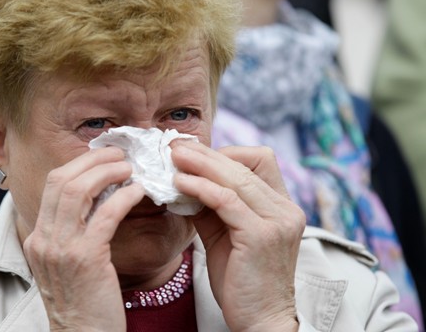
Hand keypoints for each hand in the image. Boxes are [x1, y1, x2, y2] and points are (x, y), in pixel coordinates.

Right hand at [22, 146, 144, 331]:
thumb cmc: (84, 302)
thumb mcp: (67, 264)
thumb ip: (73, 233)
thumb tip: (98, 199)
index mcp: (38, 238)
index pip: (52, 185)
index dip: (79, 165)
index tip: (103, 158)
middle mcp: (43, 239)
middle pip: (61, 180)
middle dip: (92, 161)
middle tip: (119, 155)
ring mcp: (61, 249)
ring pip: (77, 191)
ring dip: (107, 172)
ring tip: (129, 168)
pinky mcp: (86, 259)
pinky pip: (105, 215)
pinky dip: (123, 197)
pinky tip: (138, 192)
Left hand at [172, 142, 304, 331]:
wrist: (259, 320)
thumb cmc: (240, 279)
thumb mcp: (224, 233)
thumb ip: (210, 205)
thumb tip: (181, 178)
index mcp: (281, 205)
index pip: (259, 159)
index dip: (225, 153)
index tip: (193, 154)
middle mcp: (286, 209)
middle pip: (245, 163)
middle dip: (206, 153)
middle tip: (174, 145)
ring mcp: (278, 222)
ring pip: (236, 178)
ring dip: (201, 165)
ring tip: (173, 158)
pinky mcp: (261, 236)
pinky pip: (227, 201)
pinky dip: (201, 188)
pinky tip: (179, 183)